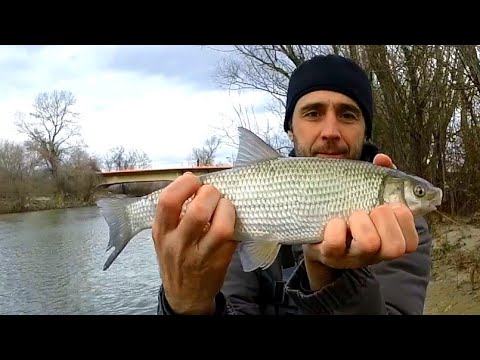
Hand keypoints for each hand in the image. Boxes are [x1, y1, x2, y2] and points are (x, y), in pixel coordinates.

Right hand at [152, 172, 236, 313]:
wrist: (184, 295)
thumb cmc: (175, 258)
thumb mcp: (164, 236)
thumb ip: (173, 211)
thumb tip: (192, 180)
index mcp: (162, 232)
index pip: (168, 201)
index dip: (184, 184)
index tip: (193, 180)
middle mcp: (179, 244)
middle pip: (199, 211)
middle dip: (211, 193)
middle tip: (213, 193)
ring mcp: (201, 255)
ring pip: (221, 226)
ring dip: (227, 208)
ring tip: (224, 205)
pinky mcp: (220, 262)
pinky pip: (233, 236)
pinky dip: (235, 223)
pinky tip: (230, 220)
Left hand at [303, 154, 417, 289]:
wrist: (317, 229)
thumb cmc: (349, 209)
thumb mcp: (367, 193)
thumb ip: (381, 176)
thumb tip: (382, 159)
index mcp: (388, 240)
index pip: (411, 242)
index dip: (404, 219)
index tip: (391, 205)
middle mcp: (373, 254)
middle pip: (395, 247)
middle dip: (384, 219)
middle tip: (371, 209)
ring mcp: (351, 255)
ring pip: (369, 244)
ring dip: (361, 222)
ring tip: (352, 216)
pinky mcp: (329, 254)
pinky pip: (335, 242)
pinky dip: (335, 227)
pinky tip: (334, 221)